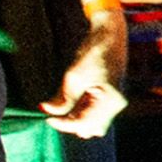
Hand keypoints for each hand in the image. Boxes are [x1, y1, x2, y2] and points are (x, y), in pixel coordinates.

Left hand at [41, 9, 126, 136]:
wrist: (109, 34)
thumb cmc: (94, 52)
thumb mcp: (74, 77)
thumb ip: (62, 99)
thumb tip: (46, 112)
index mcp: (110, 101)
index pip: (83, 124)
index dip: (63, 123)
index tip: (47, 117)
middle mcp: (116, 104)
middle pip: (91, 128)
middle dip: (71, 124)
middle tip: (54, 113)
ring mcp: (114, 101)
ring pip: (93, 122)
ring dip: (77, 119)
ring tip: (62, 106)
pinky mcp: (110, 97)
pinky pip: (96, 113)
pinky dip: (82, 111)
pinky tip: (72, 102)